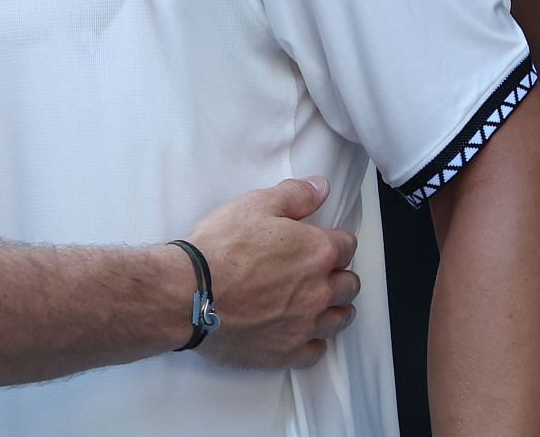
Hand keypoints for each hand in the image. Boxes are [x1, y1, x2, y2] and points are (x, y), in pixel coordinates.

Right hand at [188, 176, 359, 368]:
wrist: (190, 293)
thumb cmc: (221, 247)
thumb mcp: (255, 205)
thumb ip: (295, 195)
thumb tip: (321, 187)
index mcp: (317, 252)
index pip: (347, 245)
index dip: (335, 240)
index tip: (322, 241)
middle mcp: (319, 291)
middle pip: (349, 284)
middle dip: (338, 275)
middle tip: (319, 271)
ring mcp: (305, 325)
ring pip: (339, 319)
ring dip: (333, 308)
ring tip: (317, 302)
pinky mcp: (288, 351)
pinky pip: (317, 351)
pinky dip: (313, 341)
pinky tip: (300, 331)